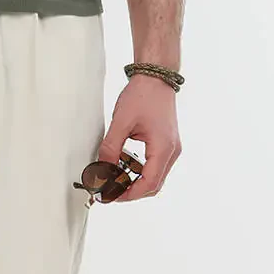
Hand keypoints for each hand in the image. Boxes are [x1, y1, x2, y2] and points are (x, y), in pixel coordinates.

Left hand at [95, 74, 180, 201]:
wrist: (155, 78)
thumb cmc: (142, 96)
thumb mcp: (121, 122)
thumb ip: (110, 148)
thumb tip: (102, 170)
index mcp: (163, 148)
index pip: (149, 184)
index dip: (129, 194)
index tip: (111, 196)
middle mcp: (171, 151)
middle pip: (153, 185)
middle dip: (131, 191)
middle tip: (109, 190)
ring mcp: (171, 148)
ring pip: (155, 177)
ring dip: (134, 181)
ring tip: (113, 176)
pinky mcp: (167, 144)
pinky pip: (154, 165)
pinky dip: (139, 170)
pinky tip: (123, 163)